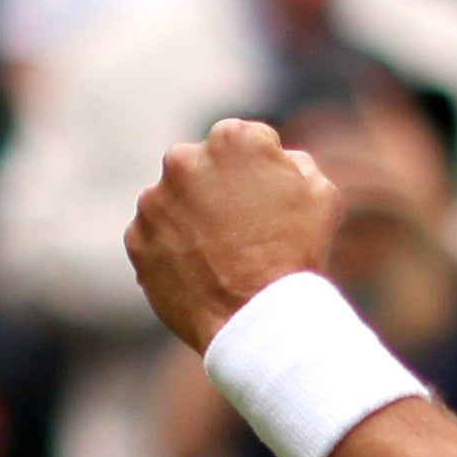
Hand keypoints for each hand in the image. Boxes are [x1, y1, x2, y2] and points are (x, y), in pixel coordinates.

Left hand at [128, 119, 346, 352]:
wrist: (256, 318)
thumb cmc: (296, 253)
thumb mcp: (320, 193)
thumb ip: (294, 162)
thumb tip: (276, 159)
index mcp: (230, 138)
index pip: (243, 143)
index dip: (259, 172)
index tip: (267, 200)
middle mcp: (183, 160)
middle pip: (202, 168)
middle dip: (217, 190)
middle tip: (240, 229)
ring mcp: (153, 201)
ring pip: (174, 202)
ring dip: (191, 219)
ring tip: (220, 255)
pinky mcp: (136, 239)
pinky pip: (154, 237)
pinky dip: (171, 249)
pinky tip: (199, 271)